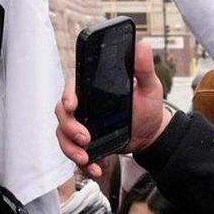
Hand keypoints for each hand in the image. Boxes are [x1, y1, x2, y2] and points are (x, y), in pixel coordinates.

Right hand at [55, 39, 167, 177]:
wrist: (151, 134)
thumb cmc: (147, 106)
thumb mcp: (149, 87)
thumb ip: (143, 68)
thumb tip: (142, 45)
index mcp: (92, 91)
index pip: (72, 89)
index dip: (67, 96)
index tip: (71, 105)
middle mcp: (83, 107)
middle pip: (62, 115)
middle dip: (69, 128)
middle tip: (85, 138)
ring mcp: (82, 126)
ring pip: (63, 136)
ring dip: (70, 149)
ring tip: (86, 158)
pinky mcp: (86, 144)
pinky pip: (75, 154)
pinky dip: (83, 164)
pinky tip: (95, 169)